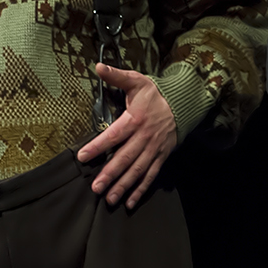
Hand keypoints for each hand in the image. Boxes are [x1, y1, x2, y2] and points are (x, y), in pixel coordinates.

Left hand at [76, 63, 176, 208]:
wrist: (184, 103)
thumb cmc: (155, 94)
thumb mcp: (137, 81)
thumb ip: (116, 76)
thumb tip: (98, 66)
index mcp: (135, 119)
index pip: (114, 135)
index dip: (98, 146)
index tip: (83, 157)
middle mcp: (144, 137)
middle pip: (125, 157)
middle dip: (111, 173)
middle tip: (96, 188)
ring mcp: (154, 149)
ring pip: (138, 170)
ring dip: (124, 185)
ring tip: (110, 198)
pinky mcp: (161, 157)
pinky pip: (151, 175)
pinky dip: (141, 189)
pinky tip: (130, 202)